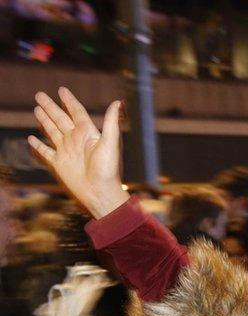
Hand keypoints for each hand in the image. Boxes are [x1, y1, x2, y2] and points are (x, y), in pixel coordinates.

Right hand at [28, 87, 128, 218]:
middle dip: (50, 107)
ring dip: (45, 121)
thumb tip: (117, 101)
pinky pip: (46, 152)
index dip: (69, 101)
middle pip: (60, 119)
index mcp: (88, 133)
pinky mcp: (59, 163)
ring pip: (52, 131)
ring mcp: (67, 151)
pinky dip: (38, 146)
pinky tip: (31, 138)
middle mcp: (76, 140)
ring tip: (37, 109)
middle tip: (39, 94)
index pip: (77, 113)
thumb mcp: (111, 143)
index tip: (61, 90)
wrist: (100, 192)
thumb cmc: (108, 169)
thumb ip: (111, 122)